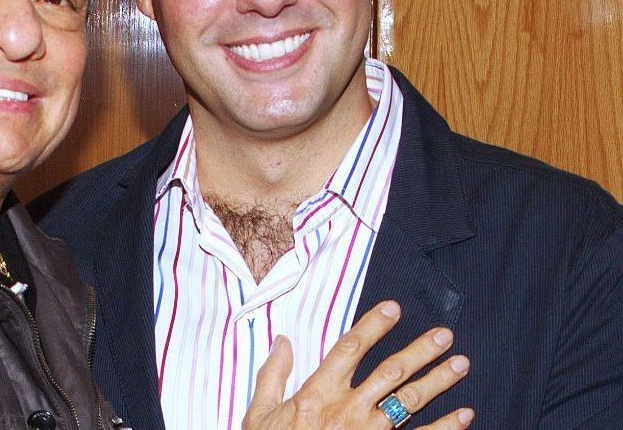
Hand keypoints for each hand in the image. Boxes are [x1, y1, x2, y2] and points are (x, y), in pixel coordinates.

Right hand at [243, 301, 472, 429]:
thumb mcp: (260, 414)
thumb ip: (272, 376)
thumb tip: (283, 341)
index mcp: (318, 394)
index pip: (349, 350)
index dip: (372, 326)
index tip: (392, 308)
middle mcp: (348, 410)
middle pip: (390, 372)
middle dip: (420, 351)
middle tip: (444, 335)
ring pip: (409, 401)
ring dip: (438, 381)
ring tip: (461, 364)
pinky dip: (445, 427)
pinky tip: (465, 414)